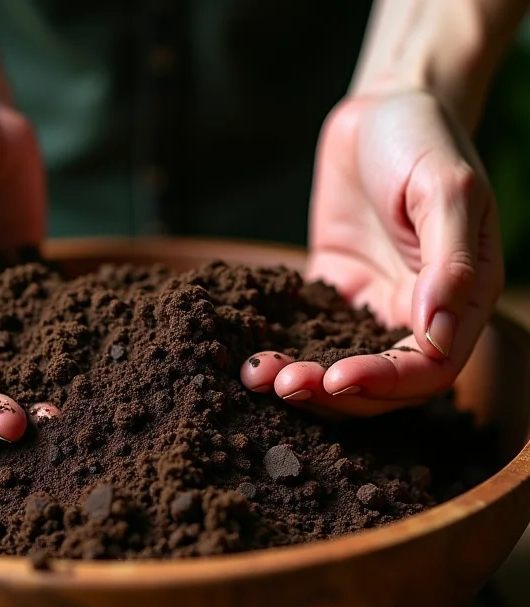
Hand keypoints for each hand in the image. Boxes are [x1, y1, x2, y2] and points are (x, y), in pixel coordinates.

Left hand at [241, 91, 502, 415]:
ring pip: (340, 365)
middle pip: (380, 383)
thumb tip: (435, 332)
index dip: (386, 383)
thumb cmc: (422, 139)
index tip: (337, 378)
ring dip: (303, 380)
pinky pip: (307, 332)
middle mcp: (415, 314)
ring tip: (257, 376)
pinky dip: (283, 347)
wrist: (379, 111)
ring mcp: (370, 306)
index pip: (429, 367)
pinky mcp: (332, 293)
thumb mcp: (446, 188)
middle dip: (332, 393)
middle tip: (282, 383)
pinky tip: (250, 353)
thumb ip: (449, 261)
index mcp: (459, 299)